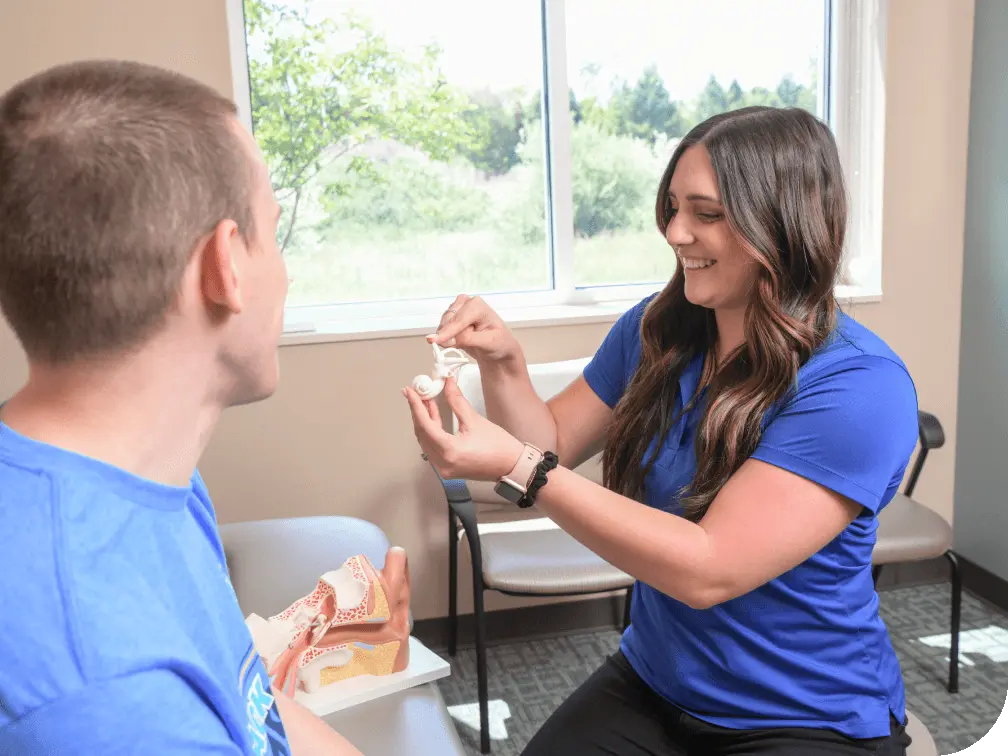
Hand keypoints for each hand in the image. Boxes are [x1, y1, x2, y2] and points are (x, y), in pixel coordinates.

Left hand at [404, 376, 524, 481]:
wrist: (511, 466)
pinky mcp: (448, 468)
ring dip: (424, 421)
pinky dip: (431, 432)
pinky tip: (433, 417)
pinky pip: (432, 447)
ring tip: (425, 402)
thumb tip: (447, 384)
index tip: (410, 392)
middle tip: (416, 394)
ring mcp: (444, 468)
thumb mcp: (475, 420)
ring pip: (425, 440)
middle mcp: (443, 463)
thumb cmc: (499, 448)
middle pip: (421, 433)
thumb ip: (456, 401)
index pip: (424, 425)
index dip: (415, 406)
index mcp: (449, 451)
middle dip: (418, 412)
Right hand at [429, 294, 521, 365]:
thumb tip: (448, 339)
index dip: (448, 332)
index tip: (434, 341)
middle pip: (448, 321)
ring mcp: (457, 310)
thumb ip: (468, 339)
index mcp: (477, 305)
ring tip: (468, 341)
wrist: (499, 349)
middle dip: (450, 335)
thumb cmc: (499, 343)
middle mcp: (465, 303)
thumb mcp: (489, 342)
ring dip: (449, 337)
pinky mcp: (451, 318)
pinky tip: (459, 340)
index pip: (459, 320)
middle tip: (463, 345)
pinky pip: (441, 330)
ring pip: (443, 326)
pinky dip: (447, 337)